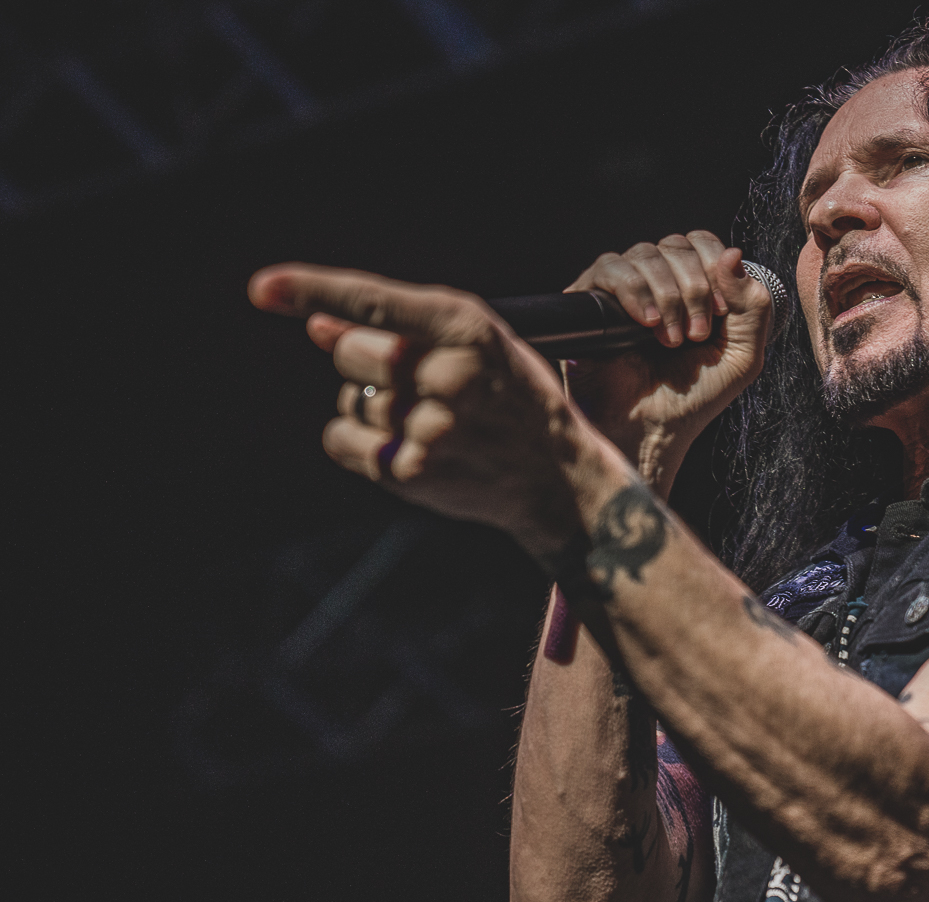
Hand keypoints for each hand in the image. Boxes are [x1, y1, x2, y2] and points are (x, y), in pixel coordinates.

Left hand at [248, 263, 589, 555]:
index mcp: (468, 329)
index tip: (263, 288)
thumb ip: (402, 329)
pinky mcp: (411, 471)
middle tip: (412, 380)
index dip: (313, 290)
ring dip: (371, 405)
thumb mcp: (479, 346)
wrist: (557, 478)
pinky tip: (400, 443)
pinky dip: (356, 439)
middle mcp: (447, 375)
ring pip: (349, 399)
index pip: (373, 303)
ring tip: (425, 418)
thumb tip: (317, 325)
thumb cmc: (514, 400)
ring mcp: (429, 427)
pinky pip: (341, 438)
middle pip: (351, 353)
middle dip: (366, 361)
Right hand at [562, 231, 769, 487]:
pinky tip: (647, 325)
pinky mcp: (590, 300)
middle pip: (676, 245)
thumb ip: (753, 305)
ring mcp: (623, 290)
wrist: (650, 430)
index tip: (719, 313)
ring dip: (667, 296)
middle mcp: (657, 283)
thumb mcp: (743, 356)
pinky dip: (634, 291)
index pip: (702, 243)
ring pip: (645, 254)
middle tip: (696, 335)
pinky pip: (609, 267)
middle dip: (694, 288)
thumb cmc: (693, 399)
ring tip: (671, 340)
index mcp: (693, 288)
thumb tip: (733, 253)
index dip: (714, 267)